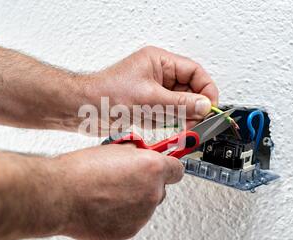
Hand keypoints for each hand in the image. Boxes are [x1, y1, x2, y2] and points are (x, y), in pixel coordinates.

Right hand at [55, 144, 183, 239]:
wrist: (60, 195)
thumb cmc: (80, 172)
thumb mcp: (113, 149)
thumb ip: (134, 154)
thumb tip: (138, 155)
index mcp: (151, 169)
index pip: (177, 170)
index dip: (168, 168)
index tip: (164, 169)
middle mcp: (151, 194)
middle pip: (160, 190)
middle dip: (146, 185)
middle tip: (125, 180)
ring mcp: (141, 216)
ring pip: (144, 207)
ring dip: (132, 201)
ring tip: (107, 194)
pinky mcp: (127, 232)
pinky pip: (130, 222)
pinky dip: (120, 216)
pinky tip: (103, 207)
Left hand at [88, 46, 218, 128]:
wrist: (82, 110)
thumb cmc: (105, 94)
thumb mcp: (149, 99)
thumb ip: (180, 103)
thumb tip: (204, 105)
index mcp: (159, 62)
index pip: (194, 72)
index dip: (206, 90)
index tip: (210, 108)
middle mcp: (157, 75)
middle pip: (189, 90)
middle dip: (192, 107)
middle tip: (195, 121)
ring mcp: (152, 91)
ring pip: (179, 105)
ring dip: (178, 116)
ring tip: (174, 124)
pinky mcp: (147, 106)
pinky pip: (166, 115)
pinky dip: (166, 122)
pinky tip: (156, 124)